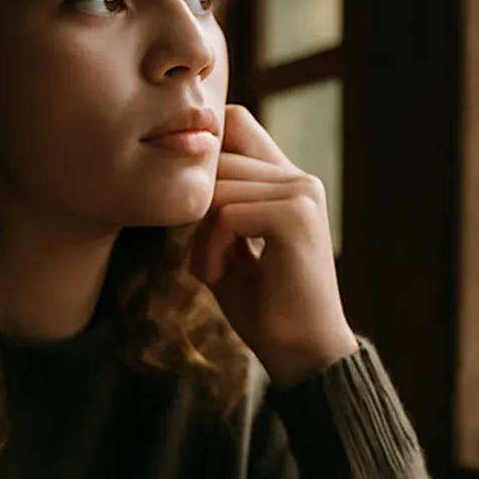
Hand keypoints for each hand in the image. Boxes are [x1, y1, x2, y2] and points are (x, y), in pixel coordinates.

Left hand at [190, 104, 358, 387]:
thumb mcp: (228, 247)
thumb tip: (176, 169)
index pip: (235, 125)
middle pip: (218, 159)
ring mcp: (301, 194)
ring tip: (211, 271)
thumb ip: (212, 206)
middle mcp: (299, 179)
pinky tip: (217, 276)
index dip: (204, 155)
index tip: (192, 207)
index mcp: (287, 182)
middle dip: (196, 209)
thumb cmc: (264, 307)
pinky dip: (211, 249)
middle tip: (203, 258)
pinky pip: (227, 214)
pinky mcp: (295, 216)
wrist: (301, 352)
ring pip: (219, 189)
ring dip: (200, 236)